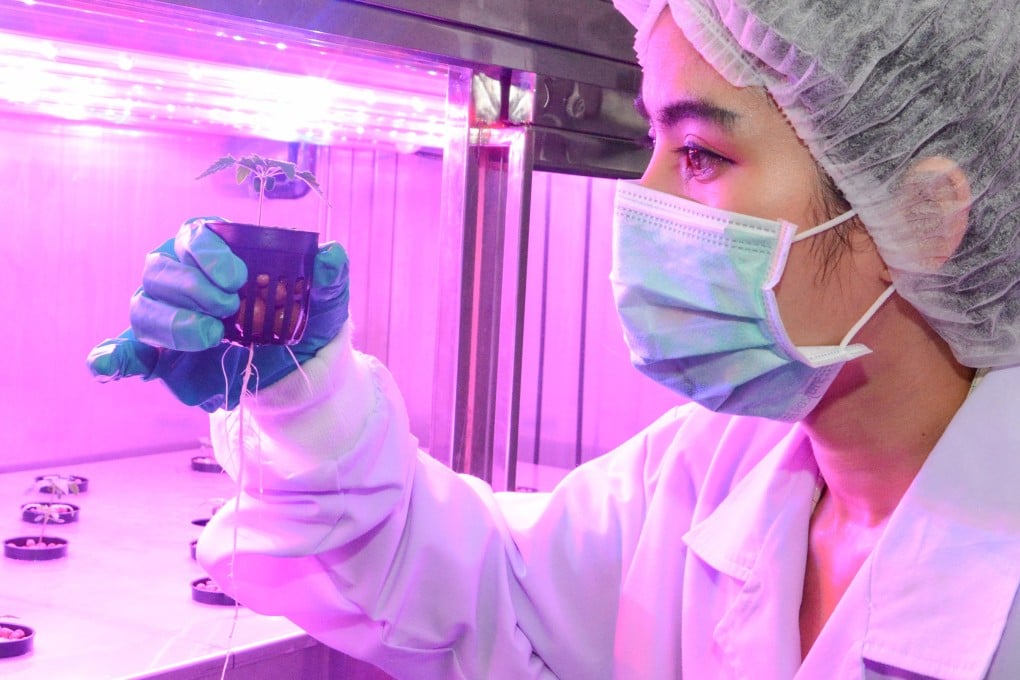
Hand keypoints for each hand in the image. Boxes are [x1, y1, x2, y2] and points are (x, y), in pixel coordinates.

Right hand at [86, 217, 349, 411]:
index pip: (196, 235)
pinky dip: (113, 356)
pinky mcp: (158, 353)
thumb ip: (330, 279)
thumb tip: (332, 256)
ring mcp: (165, 313)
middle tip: (228, 311)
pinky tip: (110, 366)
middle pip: (162, 269)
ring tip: (210, 336)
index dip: (210, 253)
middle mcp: (182, 276)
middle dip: (192, 287)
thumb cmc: (304, 320)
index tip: (237, 277)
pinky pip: (126, 349)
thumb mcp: (325, 301)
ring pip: (145, 307)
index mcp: (216, 251)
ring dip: (172, 321)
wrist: (297, 370)